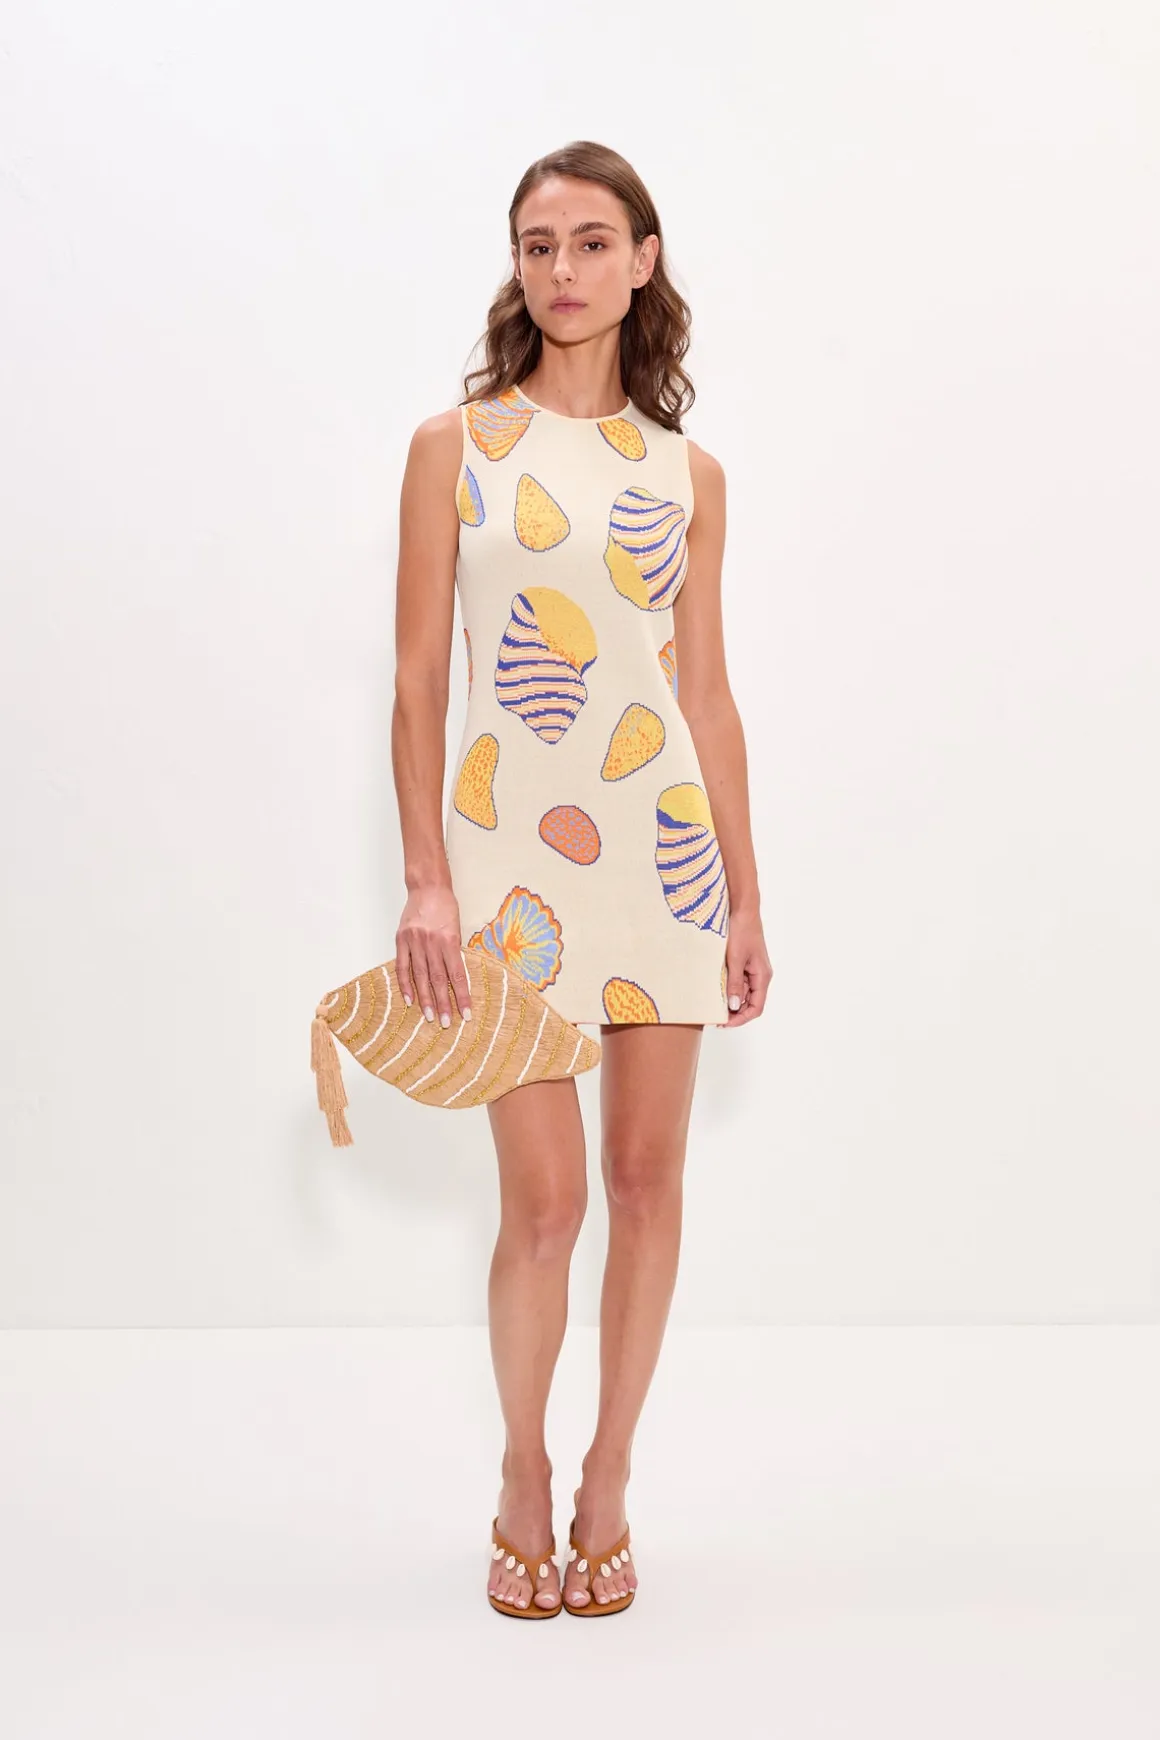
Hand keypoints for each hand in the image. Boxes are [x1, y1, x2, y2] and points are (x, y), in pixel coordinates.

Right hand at [395, 884, 472, 1027]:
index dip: (462, 996)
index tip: (466, 1013)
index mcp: (450, 939)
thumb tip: (456, 980)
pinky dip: (406, 985)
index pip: (457, 974)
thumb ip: (454, 952)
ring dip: (425, 999)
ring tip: (429, 1017)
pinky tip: (410, 1000)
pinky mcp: (401, 940)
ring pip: (421, 976)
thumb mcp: (457, 927)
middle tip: (446, 1023)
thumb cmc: (446, 907)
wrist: (427, 887)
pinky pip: (403, 966)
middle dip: (443, 1003)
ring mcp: (415, 941)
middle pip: (438, 979)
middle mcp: (432, 942)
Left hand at [723, 910, 771, 1026]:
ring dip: (729, 1000)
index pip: (756, 1008)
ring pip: (742, 993)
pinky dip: (727, 988)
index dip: (741, 1019)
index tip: (724, 1023)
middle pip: (749, 1003)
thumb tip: (734, 1007)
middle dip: (734, 1012)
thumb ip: (735, 984)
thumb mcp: (735, 959)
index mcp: (762, 976)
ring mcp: (752, 970)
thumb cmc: (742, 931)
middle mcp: (759, 976)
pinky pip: (737, 982)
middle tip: (714, 1016)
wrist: (742, 910)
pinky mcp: (744, 963)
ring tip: (712, 1004)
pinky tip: (715, 989)